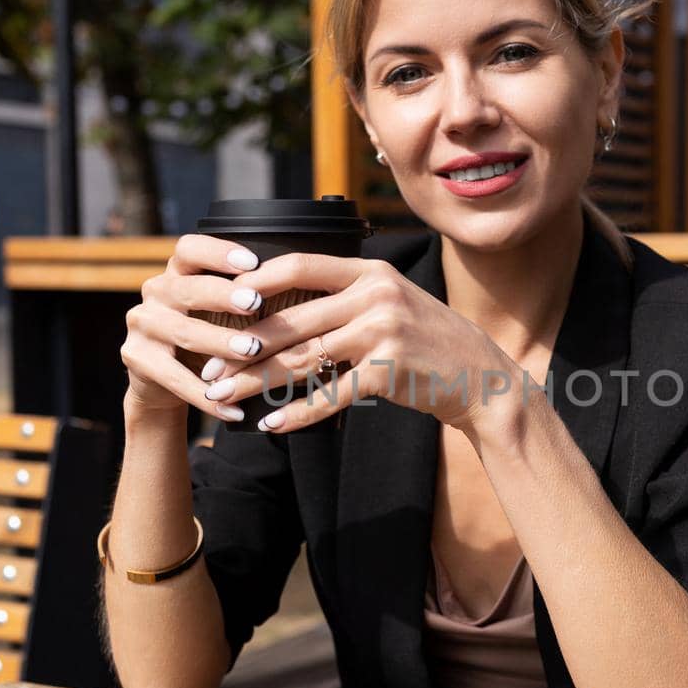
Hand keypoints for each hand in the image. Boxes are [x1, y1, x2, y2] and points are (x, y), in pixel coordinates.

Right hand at [120, 233, 266, 423]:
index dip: (218, 252)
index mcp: (176, 272)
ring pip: (184, 332)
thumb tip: (295, 287)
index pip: (189, 249)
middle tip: (255, 303)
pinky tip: (236, 409)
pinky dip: (208, 398)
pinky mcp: (135, 358)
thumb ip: (240, 295)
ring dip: (220, 343)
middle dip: (223, 295)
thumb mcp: (216, 310)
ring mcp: (141, 324)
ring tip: (252, 351)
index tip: (252, 262)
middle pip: (187, 289)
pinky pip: (176, 379)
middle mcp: (154, 292)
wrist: (161, 380)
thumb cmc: (205, 334)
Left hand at [197, 252, 521, 435]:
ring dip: (257, 381)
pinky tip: (270, 423)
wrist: (479, 376)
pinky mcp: (388, 371)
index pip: (300, 265)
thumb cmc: (426, 342)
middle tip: (208, 366)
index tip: (221, 300)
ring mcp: (382, 332)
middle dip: (242, 346)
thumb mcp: (391, 303)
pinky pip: (330, 395)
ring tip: (224, 396)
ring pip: (303, 358)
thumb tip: (280, 309)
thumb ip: (346, 297)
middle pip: (292, 320)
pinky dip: (297, 412)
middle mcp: (376, 295)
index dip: (256, 280)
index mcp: (371, 272)